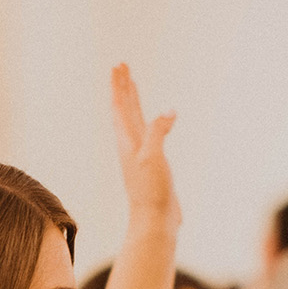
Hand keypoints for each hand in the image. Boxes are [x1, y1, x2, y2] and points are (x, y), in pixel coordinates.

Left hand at [110, 65, 178, 231]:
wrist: (155, 221)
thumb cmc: (151, 193)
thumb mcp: (153, 158)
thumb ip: (158, 132)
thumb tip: (169, 111)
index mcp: (128, 142)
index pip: (121, 107)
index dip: (120, 86)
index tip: (118, 66)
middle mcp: (132, 145)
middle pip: (125, 109)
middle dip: (124, 87)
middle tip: (121, 66)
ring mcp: (142, 154)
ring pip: (135, 120)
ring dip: (133, 101)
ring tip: (132, 86)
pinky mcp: (153, 163)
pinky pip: (149, 133)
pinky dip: (150, 120)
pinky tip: (158, 121)